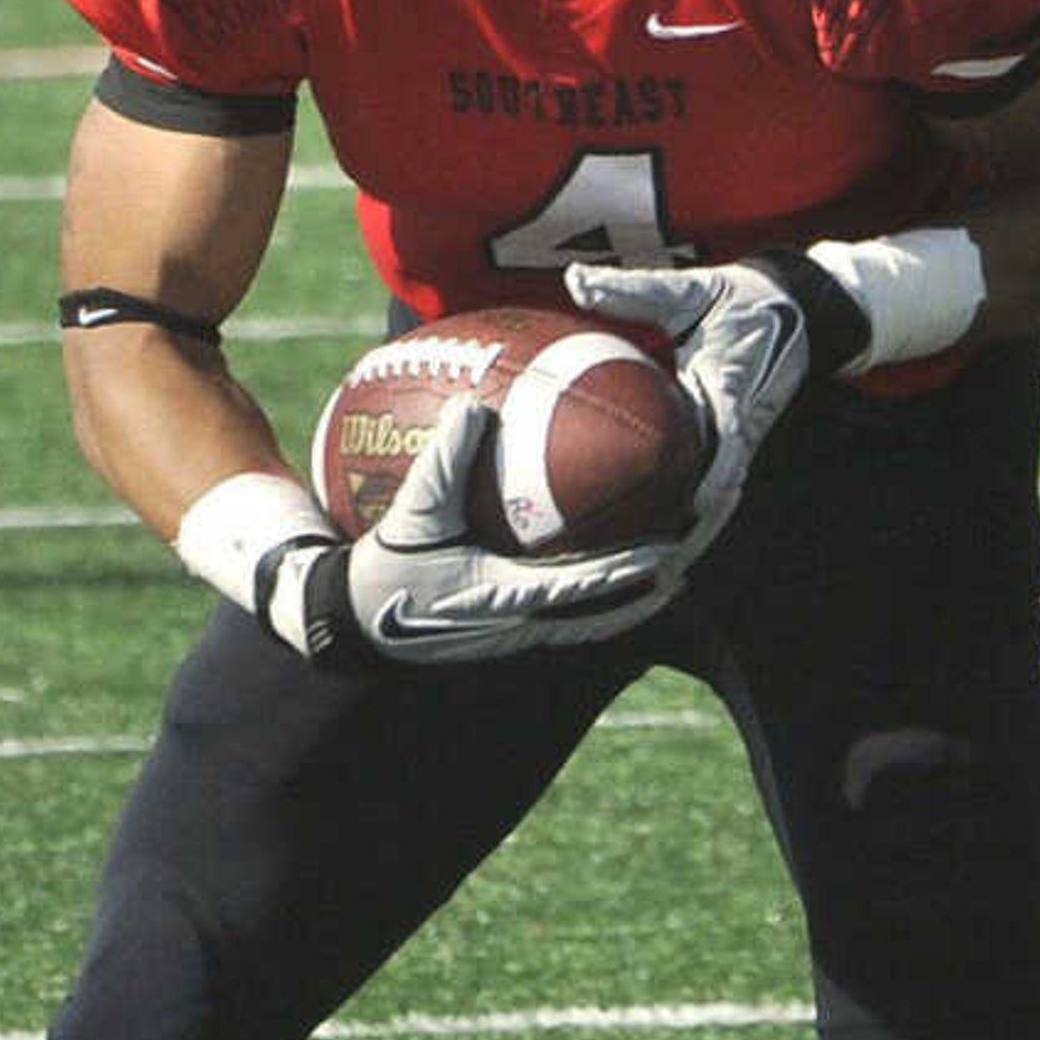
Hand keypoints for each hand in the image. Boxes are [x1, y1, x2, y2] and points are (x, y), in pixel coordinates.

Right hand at [271, 400, 676, 665]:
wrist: (351, 625)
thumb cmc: (381, 569)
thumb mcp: (410, 513)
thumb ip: (441, 462)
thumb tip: (472, 404)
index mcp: (503, 597)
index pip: (581, 585)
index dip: (626, 570)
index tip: (668, 549)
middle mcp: (520, 624)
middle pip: (602, 612)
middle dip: (647, 587)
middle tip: (688, 557)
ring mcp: (518, 635)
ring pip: (590, 622)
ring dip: (630, 600)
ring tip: (669, 573)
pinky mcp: (509, 635)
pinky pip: (566, 619)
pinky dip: (596, 601)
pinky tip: (611, 572)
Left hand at [562, 255, 821, 566]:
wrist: (792, 311)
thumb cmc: (739, 299)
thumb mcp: (688, 290)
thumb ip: (632, 290)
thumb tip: (575, 280)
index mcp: (731, 389)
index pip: (729, 441)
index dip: (717, 476)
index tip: (696, 504)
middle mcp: (737, 425)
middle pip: (718, 489)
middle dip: (693, 530)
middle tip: (656, 565)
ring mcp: (735, 441)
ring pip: (712, 497)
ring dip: (687, 534)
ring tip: (647, 573)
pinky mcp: (728, 446)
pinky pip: (701, 483)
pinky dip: (680, 515)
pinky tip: (643, 541)